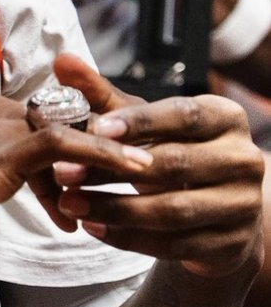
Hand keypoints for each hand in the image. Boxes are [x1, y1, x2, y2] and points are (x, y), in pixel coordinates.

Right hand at [0, 80, 159, 234]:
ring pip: (67, 133)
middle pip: (54, 124)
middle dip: (93, 151)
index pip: (28, 119)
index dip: (60, 147)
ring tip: (140, 181)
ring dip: (107, 157)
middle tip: (126, 177)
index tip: (84, 172)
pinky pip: (65, 146)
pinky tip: (129, 175)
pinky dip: (102, 156)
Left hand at [52, 54, 264, 278]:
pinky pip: (174, 244)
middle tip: (63, 173)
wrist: (217, 211)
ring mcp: (242, 205)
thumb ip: (103, 95)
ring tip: (70, 203)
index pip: (184, 115)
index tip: (98, 128)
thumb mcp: (143, 123)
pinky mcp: (231, 245)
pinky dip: (129, 237)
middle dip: (112, 169)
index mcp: (226, 119)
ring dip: (114, 208)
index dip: (141, 122)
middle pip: (174, 164)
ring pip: (173, 209)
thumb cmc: (173, 153)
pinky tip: (93, 227)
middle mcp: (243, 159)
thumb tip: (62, 61)